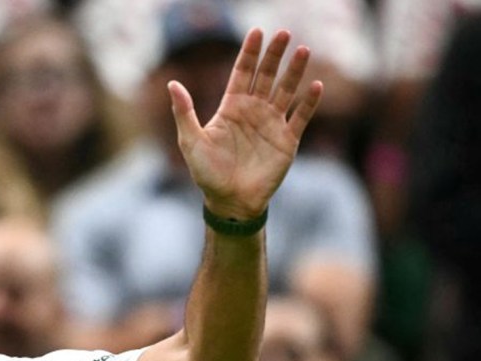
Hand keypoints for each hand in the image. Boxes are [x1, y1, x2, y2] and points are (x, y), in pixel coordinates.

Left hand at [169, 29, 322, 219]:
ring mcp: (271, 124)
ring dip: (295, 71)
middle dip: (274, 55)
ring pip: (286, 91)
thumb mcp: (191, 141)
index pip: (242, 73)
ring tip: (303, 50)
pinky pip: (300, 117)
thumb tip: (172, 83)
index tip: (257, 31)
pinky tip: (315, 86)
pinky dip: (308, 103)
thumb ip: (184, 112)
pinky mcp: (287, 141)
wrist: (229, 202)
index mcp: (231, 107)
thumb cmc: (207, 173)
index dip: (249, 53)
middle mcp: (253, 111)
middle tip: (283, 34)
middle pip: (266, 76)